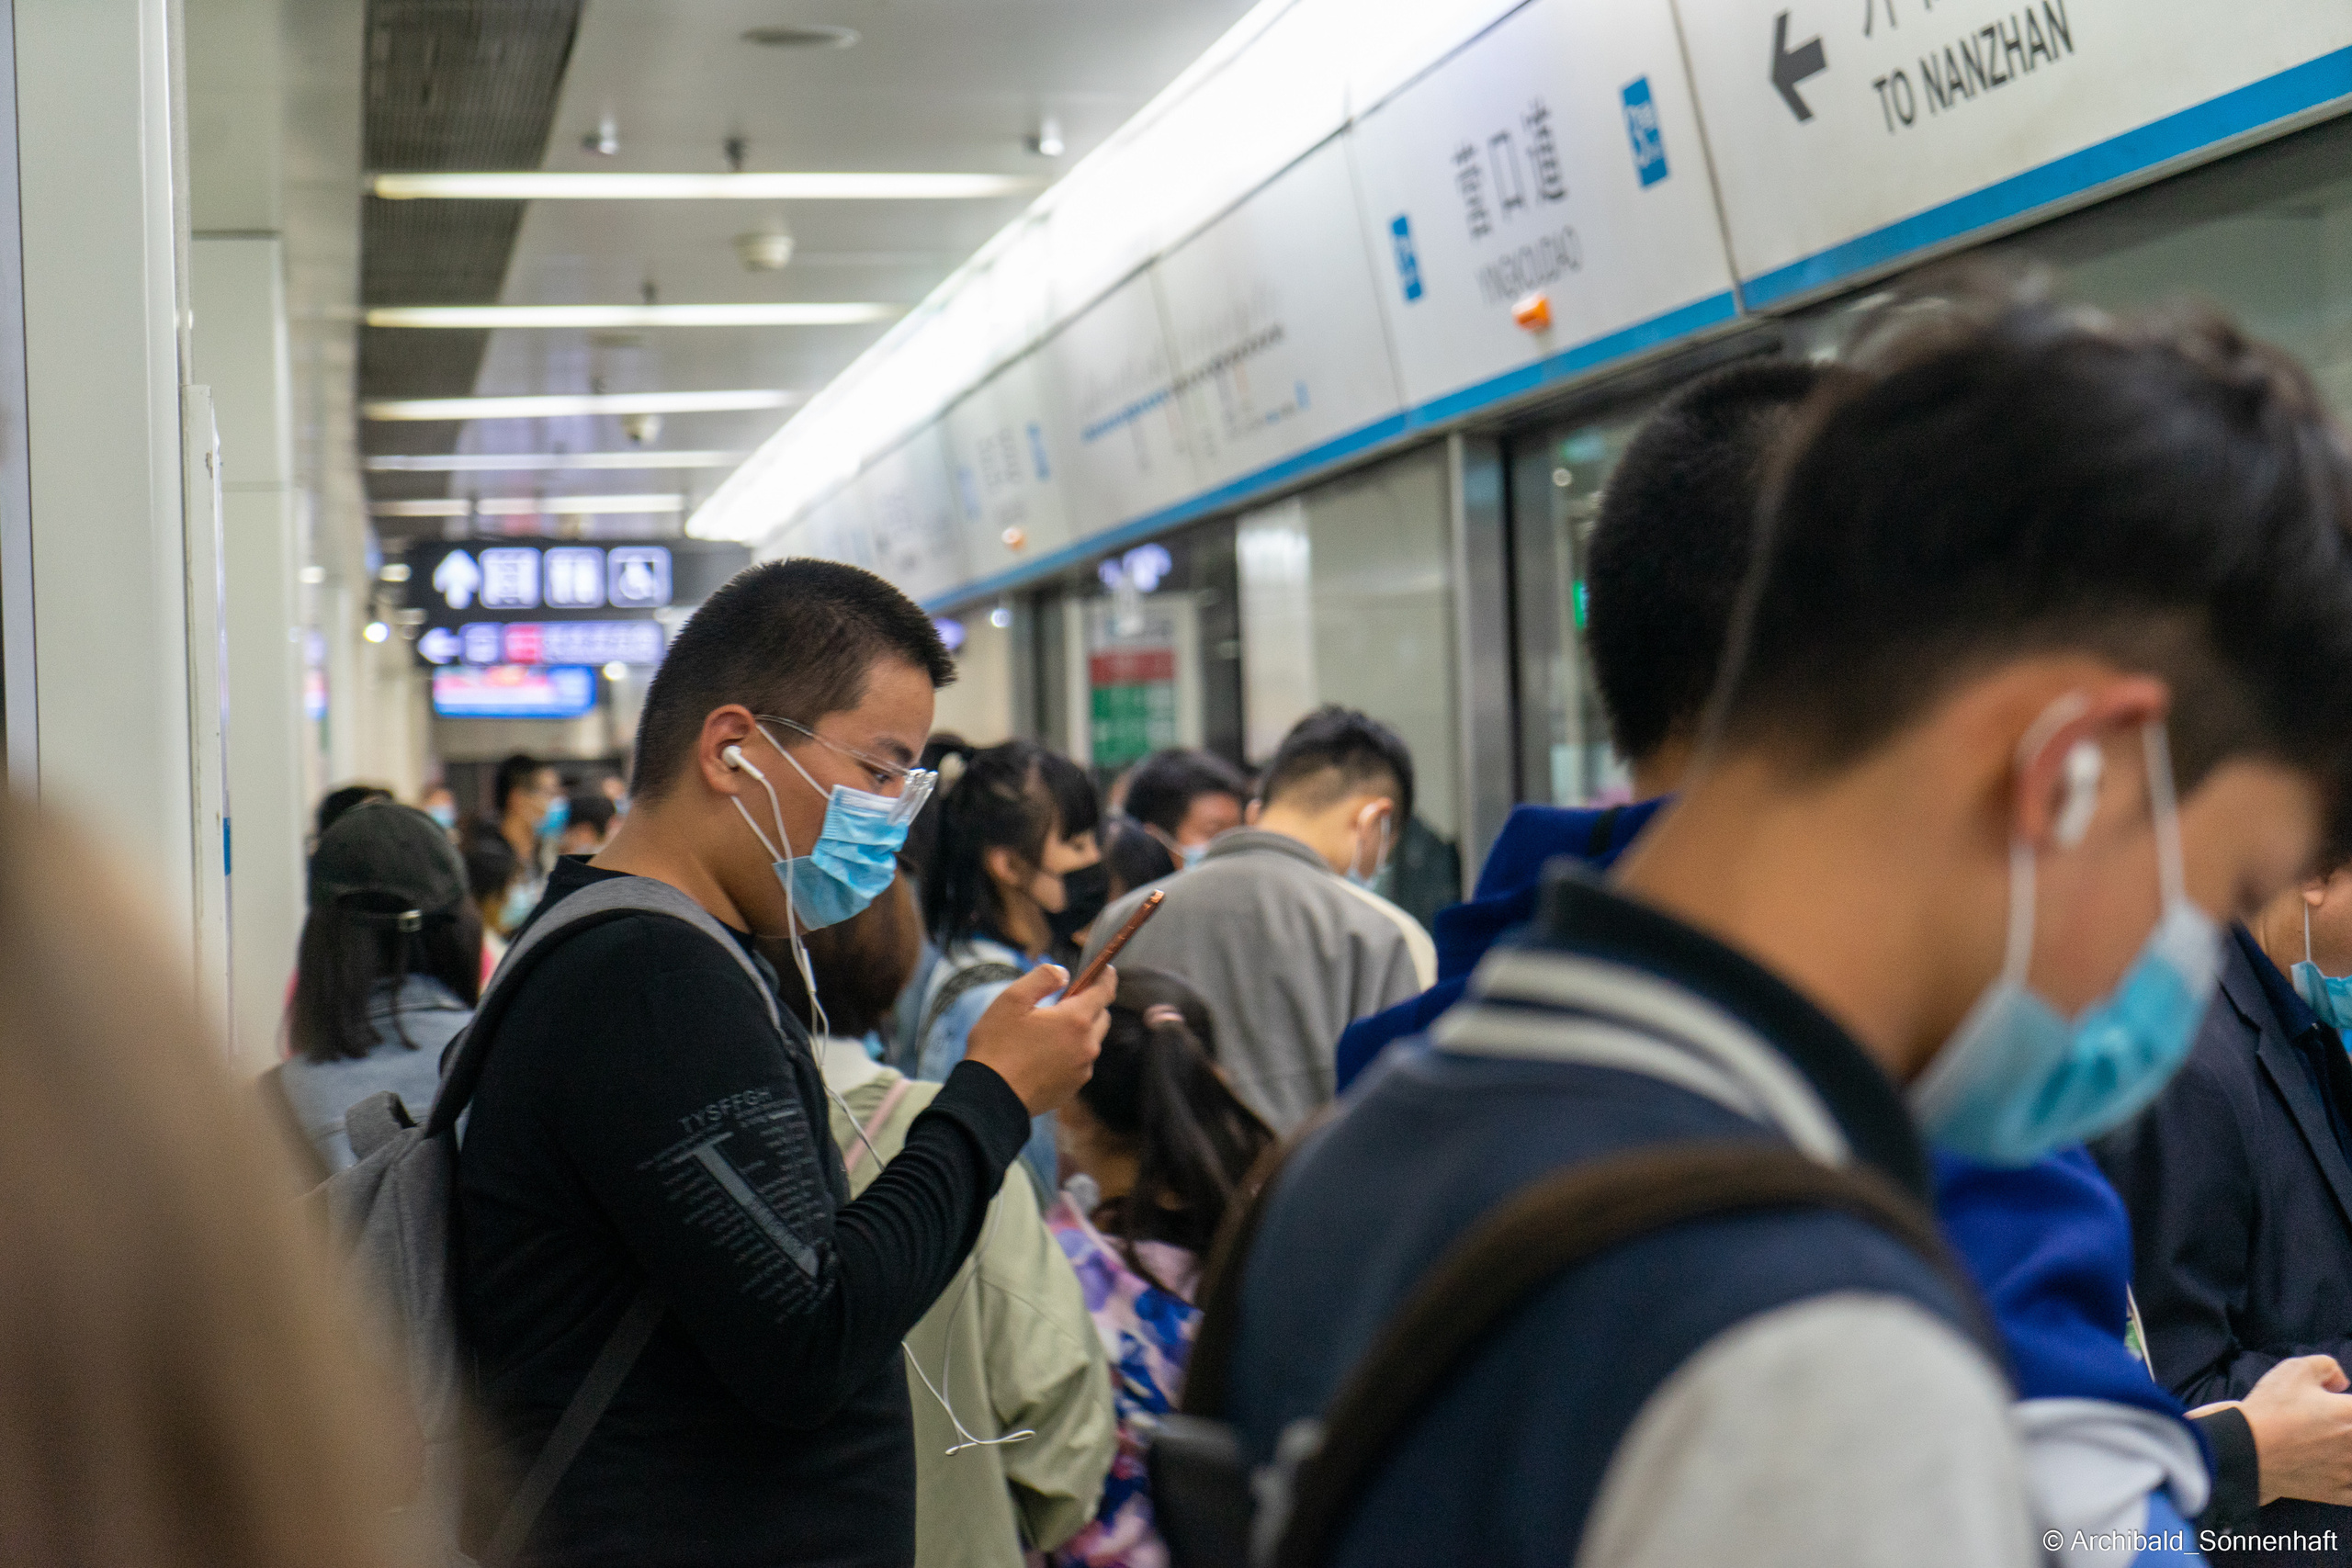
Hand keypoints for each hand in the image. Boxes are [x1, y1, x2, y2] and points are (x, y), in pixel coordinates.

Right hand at [964, 963, 1112, 1114]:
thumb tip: (1064, 974)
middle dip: (1091, 1005)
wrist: (990, 1097)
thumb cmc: (997, 1046)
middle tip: (1066, 1000)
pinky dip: (1070, 1053)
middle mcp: (1086, 1046)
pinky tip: (1044, 1055)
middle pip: (1101, 1017)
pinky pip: (1080, 1063)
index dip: (1106, 977)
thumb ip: (1043, 978)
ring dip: (1079, 1031)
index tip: (1106, 970)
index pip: (1104, 992)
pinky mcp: (1072, 1088)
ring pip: (1091, 1041)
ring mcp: (1082, 1070)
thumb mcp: (1012, 999)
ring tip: (1049, 1031)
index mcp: (1075, 1020)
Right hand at [2236, 1355, 2351, 1504]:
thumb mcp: (2295, 1369)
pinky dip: (2350, 1481)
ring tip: (2337, 1449)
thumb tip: (2341, 1384)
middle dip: (2349, 1428)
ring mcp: (2349, 1473)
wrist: (2246, 1449)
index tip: (2342, 1408)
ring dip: (2350, 1454)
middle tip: (2332, 1426)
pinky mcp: (2338, 1493)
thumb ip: (2328, 1367)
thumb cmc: (2270, 1409)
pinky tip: (2344, 1473)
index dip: (2349, 1406)